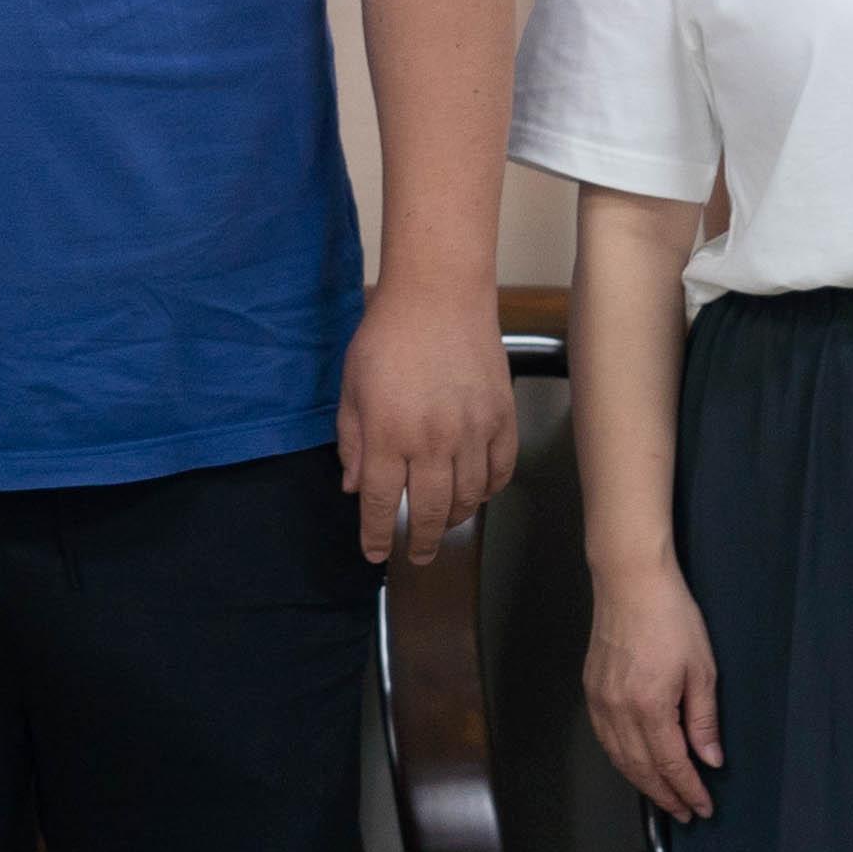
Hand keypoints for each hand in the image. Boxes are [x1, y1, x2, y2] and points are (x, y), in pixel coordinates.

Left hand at [338, 278, 516, 563]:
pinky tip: (477, 494)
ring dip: (456, 519)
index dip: (378, 535)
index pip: (383, 504)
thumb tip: (355, 486)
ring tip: (445, 525)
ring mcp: (472, 431)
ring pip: (470, 498)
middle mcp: (433, 441)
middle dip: (422, 542)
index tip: (376, 553)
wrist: (439, 296)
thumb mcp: (351, 388)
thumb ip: (352, 442)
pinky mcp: (501, 418)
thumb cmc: (388, 335)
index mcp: (389, 435)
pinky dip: (489, 490)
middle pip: (431, 511)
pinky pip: (500, 470)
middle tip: (418, 555)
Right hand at [582, 555, 721, 821]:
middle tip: (686, 812)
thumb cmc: (670, 617)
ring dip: (642, 782)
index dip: (688, 790)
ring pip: (619, 758)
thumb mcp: (702, 670)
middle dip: (666, 795)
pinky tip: (634, 764)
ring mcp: (600, 700)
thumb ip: (704, 720)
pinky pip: (605, 738)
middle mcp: (619, 709)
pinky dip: (621, 759)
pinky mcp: (592, 689)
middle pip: (641, 768)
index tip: (703, 807)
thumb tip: (710, 758)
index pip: (671, 764)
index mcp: (650, 706)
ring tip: (664, 797)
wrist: (631, 582)